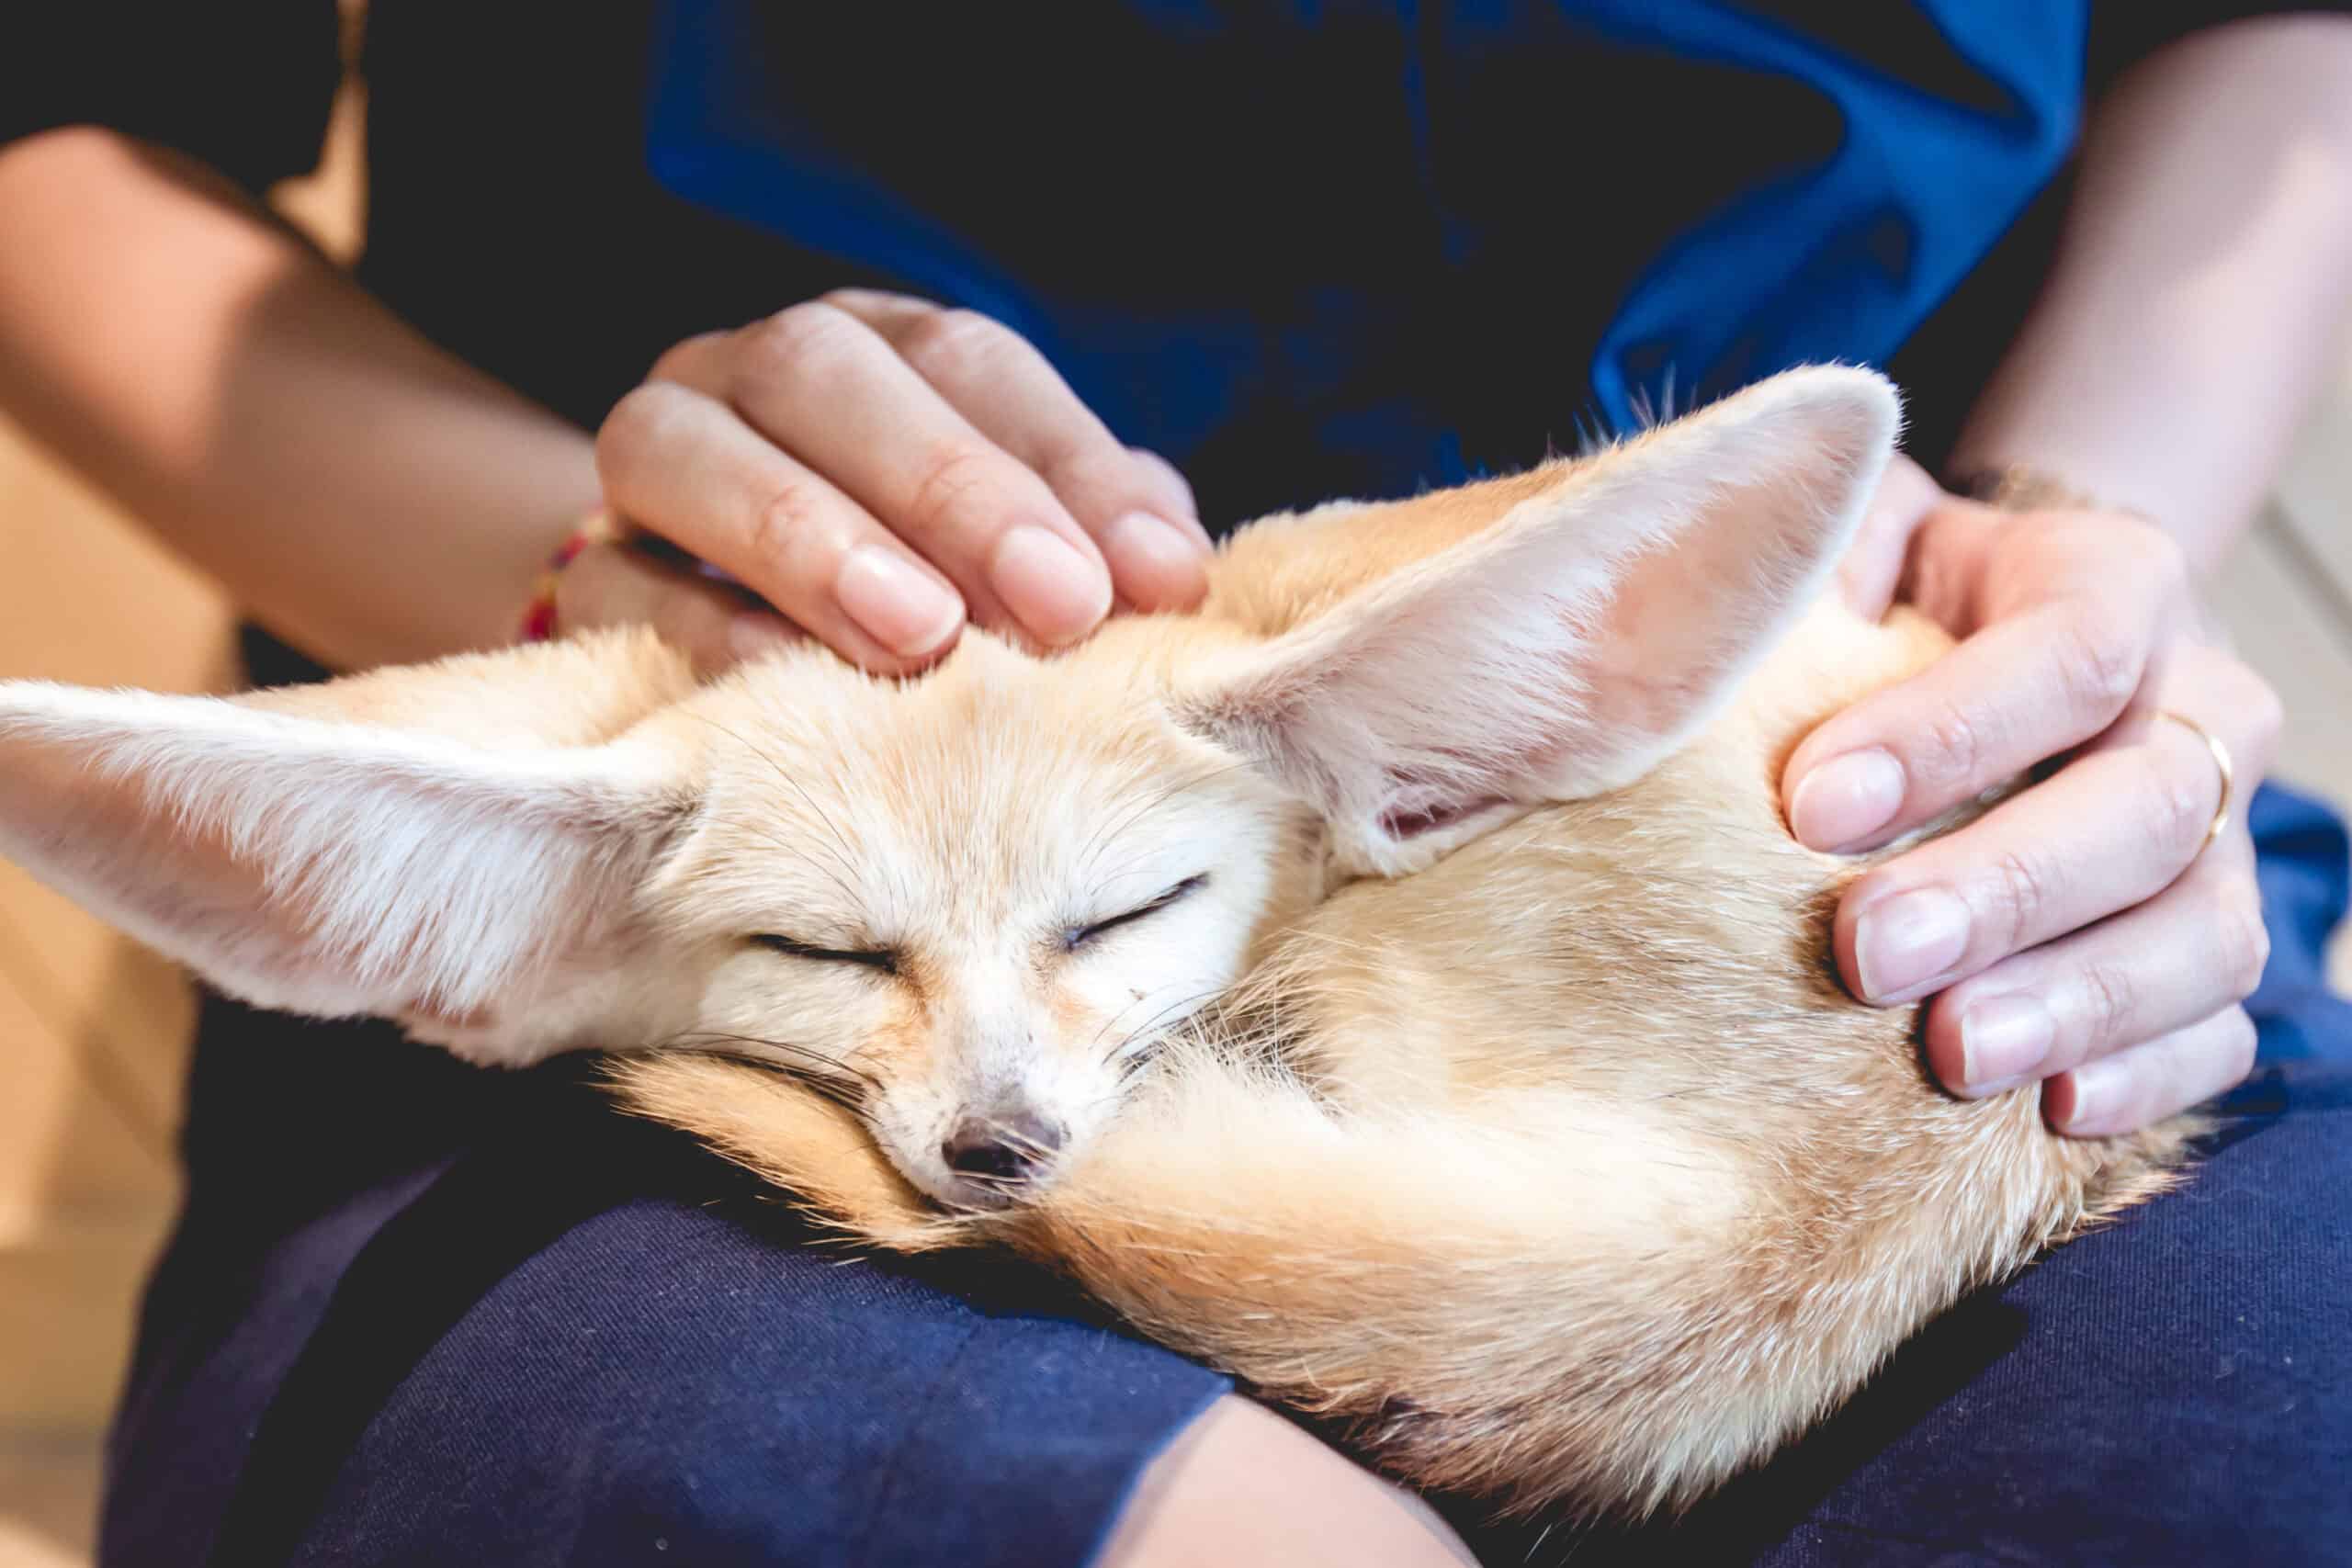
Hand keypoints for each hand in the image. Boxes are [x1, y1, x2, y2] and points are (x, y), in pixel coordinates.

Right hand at [571, 291, 1211, 672]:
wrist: (722, 642)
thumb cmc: (930, 601)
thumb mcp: (1024, 558)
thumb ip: (1096, 544)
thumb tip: (1174, 573)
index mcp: (878, 349)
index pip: (968, 360)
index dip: (1067, 462)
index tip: (1153, 579)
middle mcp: (751, 373)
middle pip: (826, 372)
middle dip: (950, 487)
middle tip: (1055, 607)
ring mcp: (654, 461)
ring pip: (689, 444)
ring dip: (812, 536)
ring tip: (922, 637)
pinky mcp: (590, 573)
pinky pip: (625, 583)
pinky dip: (708, 630)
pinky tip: (793, 687)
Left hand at [1782, 455, 2280, 1134]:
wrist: (1980, 633)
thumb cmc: (1888, 589)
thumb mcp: (1853, 533)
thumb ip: (1815, 558)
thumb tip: (1727, 611)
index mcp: (2113, 579)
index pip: (2070, 648)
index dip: (1950, 731)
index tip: (1811, 804)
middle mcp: (2199, 704)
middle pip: (2150, 802)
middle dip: (2006, 887)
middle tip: (1867, 950)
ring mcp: (2224, 838)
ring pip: (2207, 930)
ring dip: (2078, 1000)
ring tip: (1951, 1053)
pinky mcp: (2210, 948)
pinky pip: (2217, 1030)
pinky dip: (2144, 1076)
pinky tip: (2047, 1108)